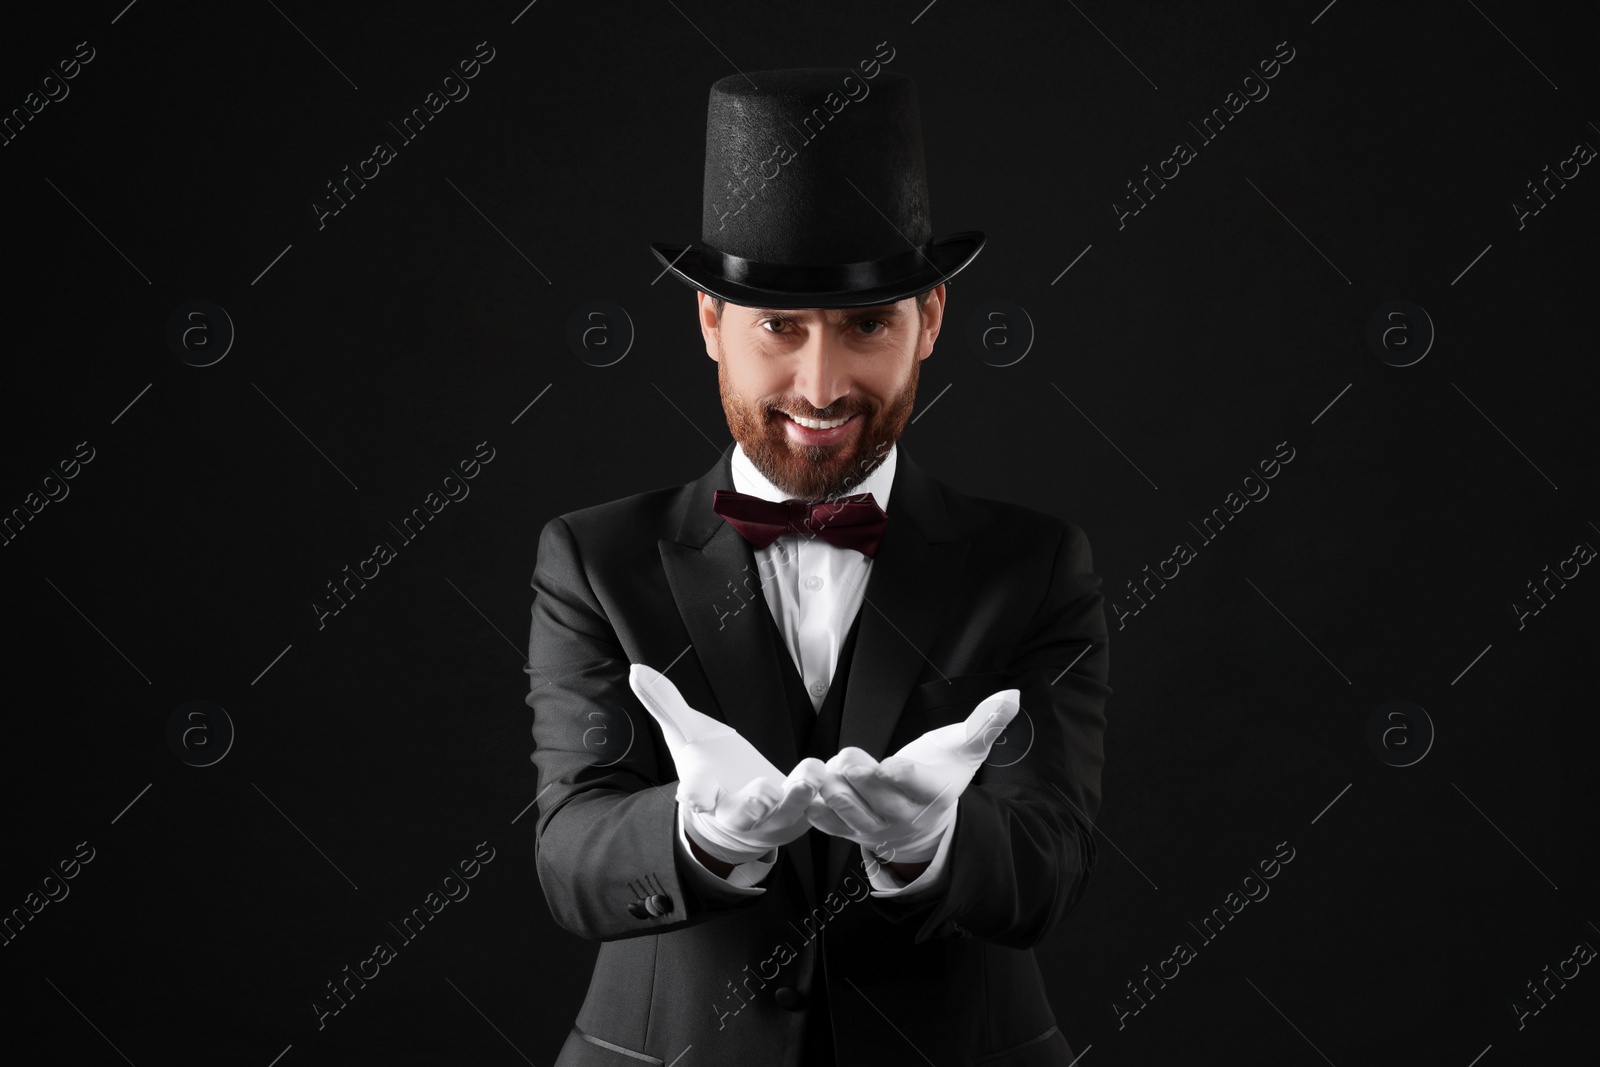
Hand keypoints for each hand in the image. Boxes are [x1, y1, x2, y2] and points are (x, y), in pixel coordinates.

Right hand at [628, 664, 817, 865]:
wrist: (737, 818)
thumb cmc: (710, 771)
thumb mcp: (687, 736)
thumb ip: (665, 704)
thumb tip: (636, 669)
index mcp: (707, 792)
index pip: (697, 795)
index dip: (696, 795)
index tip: (695, 796)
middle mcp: (738, 811)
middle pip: (744, 814)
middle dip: (754, 803)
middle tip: (763, 791)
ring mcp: (773, 817)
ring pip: (787, 813)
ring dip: (798, 796)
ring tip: (810, 774)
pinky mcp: (802, 814)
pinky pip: (818, 810)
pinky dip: (827, 795)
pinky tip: (835, 773)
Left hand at [806, 689, 1019, 863]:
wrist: (927, 824)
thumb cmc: (943, 777)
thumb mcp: (966, 751)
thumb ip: (985, 724)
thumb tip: (1012, 697)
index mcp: (932, 793)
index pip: (917, 785)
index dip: (901, 775)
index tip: (887, 765)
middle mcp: (903, 815)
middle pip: (877, 797)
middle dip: (860, 774)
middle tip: (849, 756)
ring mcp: (876, 827)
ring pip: (850, 812)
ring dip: (834, 789)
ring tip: (827, 769)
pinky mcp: (852, 832)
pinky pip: (829, 826)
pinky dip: (816, 809)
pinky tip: (809, 789)